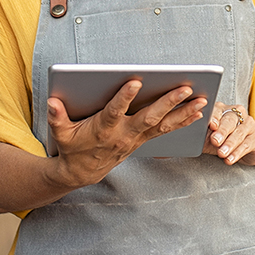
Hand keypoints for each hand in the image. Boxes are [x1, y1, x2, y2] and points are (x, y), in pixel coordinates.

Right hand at [47, 80, 206, 187]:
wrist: (83, 172)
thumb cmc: (72, 147)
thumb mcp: (61, 133)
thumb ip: (57, 117)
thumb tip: (52, 102)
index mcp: (103, 129)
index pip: (115, 111)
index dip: (124, 97)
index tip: (136, 81)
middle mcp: (124, 134)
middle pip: (149, 117)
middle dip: (168, 102)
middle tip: (185, 88)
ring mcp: (136, 138)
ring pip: (163, 124)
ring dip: (183, 112)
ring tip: (202, 100)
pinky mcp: (143, 140)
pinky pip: (166, 130)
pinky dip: (183, 121)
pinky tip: (198, 112)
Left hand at [205, 102, 254, 165]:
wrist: (246, 147)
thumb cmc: (223, 139)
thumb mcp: (209, 136)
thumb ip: (202, 134)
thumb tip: (190, 136)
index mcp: (223, 109)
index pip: (218, 110)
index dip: (214, 117)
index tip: (211, 126)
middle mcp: (237, 114)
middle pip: (230, 120)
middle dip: (222, 131)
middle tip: (215, 141)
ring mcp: (248, 125)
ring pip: (239, 133)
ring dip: (229, 144)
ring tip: (222, 153)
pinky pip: (246, 145)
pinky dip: (237, 153)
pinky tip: (230, 159)